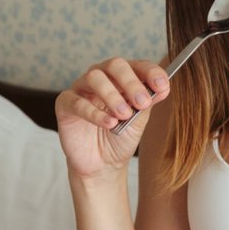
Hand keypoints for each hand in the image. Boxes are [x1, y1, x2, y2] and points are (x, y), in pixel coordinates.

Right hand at [55, 57, 169, 177]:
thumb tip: (163, 87)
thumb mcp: (139, 120)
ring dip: (112, 95)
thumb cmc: (120, 138)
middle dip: (131, 82)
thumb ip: (148, 102)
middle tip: (142, 102)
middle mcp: (102, 78)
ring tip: (124, 115)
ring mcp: (81, 89)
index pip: (137, 66)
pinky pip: (77, 102)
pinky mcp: (65, 104)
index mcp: (122, 79)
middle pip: (114, 65)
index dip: (151, 73)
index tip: (162, 86)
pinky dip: (95, 112)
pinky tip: (109, 123)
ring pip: (94, 78)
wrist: (102, 164)